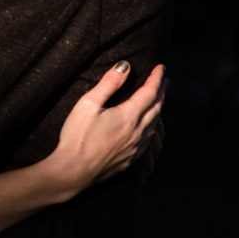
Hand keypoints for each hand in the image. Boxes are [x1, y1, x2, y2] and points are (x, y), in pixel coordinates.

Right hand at [44, 61, 166, 197]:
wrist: (73, 171)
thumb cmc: (77, 136)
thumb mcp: (88, 104)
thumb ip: (108, 83)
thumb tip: (125, 66)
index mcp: (128, 116)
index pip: (149, 92)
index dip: (156, 78)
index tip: (161, 67)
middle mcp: (138, 132)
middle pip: (157, 108)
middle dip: (162, 91)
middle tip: (164, 80)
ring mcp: (136, 147)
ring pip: (155, 124)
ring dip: (159, 109)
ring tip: (159, 99)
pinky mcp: (131, 159)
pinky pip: (149, 139)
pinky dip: (153, 126)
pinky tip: (149, 126)